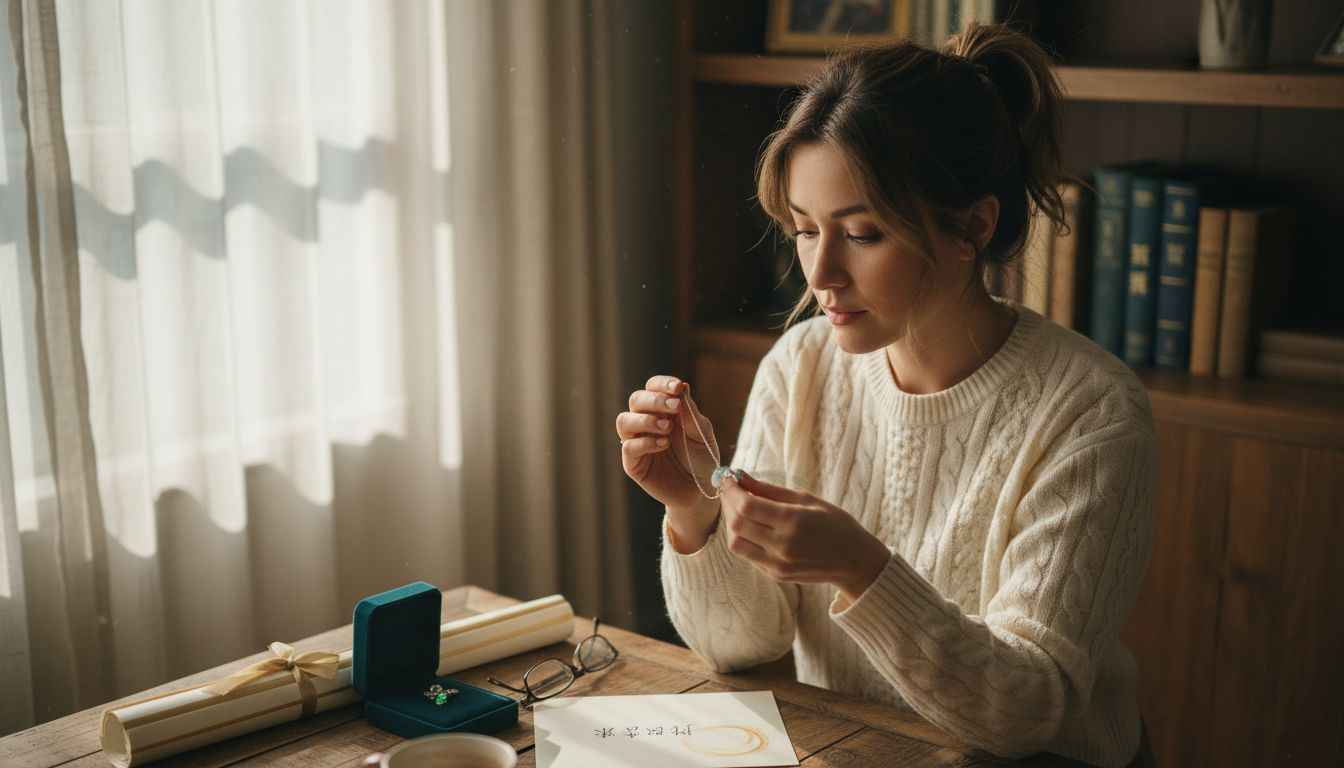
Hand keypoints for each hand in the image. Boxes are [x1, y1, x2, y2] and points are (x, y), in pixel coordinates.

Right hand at [617, 375, 720, 547]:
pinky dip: (645, 442)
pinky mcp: (633, 464)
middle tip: (674, 407)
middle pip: (636, 400)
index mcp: (662, 410)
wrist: (702, 490)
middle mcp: (646, 423)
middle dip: (654, 400)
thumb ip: (690, 412)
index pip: (652, 387)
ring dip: (645, 420)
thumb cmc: (702, 458)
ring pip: (624, 421)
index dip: (661, 384)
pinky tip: (663, 444)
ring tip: (667, 428)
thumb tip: (682, 386)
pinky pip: (628, 447)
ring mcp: (637, 442)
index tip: (677, 387)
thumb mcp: (701, 432)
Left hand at [719, 470, 890, 603]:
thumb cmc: (834, 523)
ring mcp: (778, 564)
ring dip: (732, 524)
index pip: (747, 505)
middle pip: (737, 525)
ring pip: (736, 544)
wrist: (854, 561)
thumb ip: (770, 490)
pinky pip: (748, 556)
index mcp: (793, 521)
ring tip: (739, 509)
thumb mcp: (806, 499)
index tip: (728, 478)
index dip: (732, 490)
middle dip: (728, 504)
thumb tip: (741, 476)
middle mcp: (783, 545)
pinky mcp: (776, 575)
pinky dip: (744, 538)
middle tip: (731, 491)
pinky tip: (752, 526)